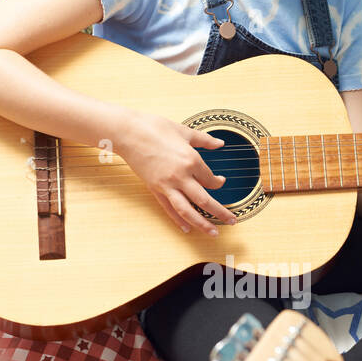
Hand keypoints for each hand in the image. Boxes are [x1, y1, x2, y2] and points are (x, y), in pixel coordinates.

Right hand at [115, 109, 237, 233]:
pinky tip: (187, 229)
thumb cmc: (154, 128)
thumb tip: (220, 144)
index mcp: (191, 160)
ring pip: (188, 211)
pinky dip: (179, 220)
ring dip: (203, 224)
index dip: (218, 183)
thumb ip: (204, 140)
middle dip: (221, 212)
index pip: (210, 179)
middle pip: (205, 200)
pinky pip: (169, 209)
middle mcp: (181, 176)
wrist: (128, 132)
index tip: (221, 182)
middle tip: (233, 220)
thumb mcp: (183, 131)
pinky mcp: (155, 189)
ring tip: (214, 233)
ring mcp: (167, 185)